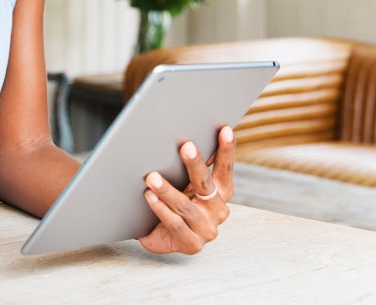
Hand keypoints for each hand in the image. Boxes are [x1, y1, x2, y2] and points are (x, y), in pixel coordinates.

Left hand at [137, 125, 234, 254]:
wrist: (161, 236)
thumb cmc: (175, 203)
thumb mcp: (186, 184)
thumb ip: (192, 168)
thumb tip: (184, 137)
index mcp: (222, 193)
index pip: (225, 169)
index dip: (226, 150)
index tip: (224, 130)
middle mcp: (218, 210)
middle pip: (206, 184)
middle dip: (196, 164)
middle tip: (186, 147)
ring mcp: (206, 229)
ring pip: (185, 206)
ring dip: (168, 190)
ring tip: (152, 177)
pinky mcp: (191, 244)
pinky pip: (175, 224)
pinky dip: (161, 209)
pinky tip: (149, 197)